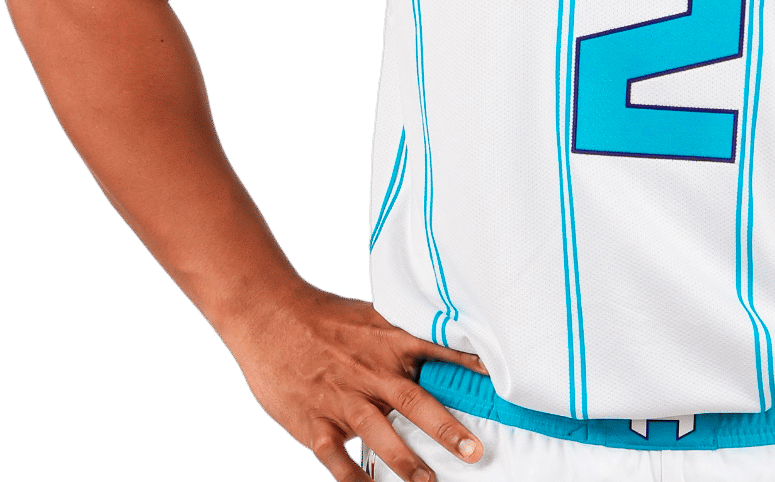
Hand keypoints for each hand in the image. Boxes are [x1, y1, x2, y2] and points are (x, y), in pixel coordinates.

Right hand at [223, 282, 488, 480]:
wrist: (271, 318)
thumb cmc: (323, 317)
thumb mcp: (370, 317)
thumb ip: (400, 336)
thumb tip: (435, 347)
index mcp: (389, 343)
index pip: (437, 354)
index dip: (467, 368)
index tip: (496, 383)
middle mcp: (371, 373)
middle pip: (416, 404)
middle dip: (447, 430)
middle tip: (475, 452)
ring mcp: (344, 402)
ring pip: (383, 438)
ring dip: (410, 464)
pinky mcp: (316, 426)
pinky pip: (340, 462)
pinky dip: (357, 481)